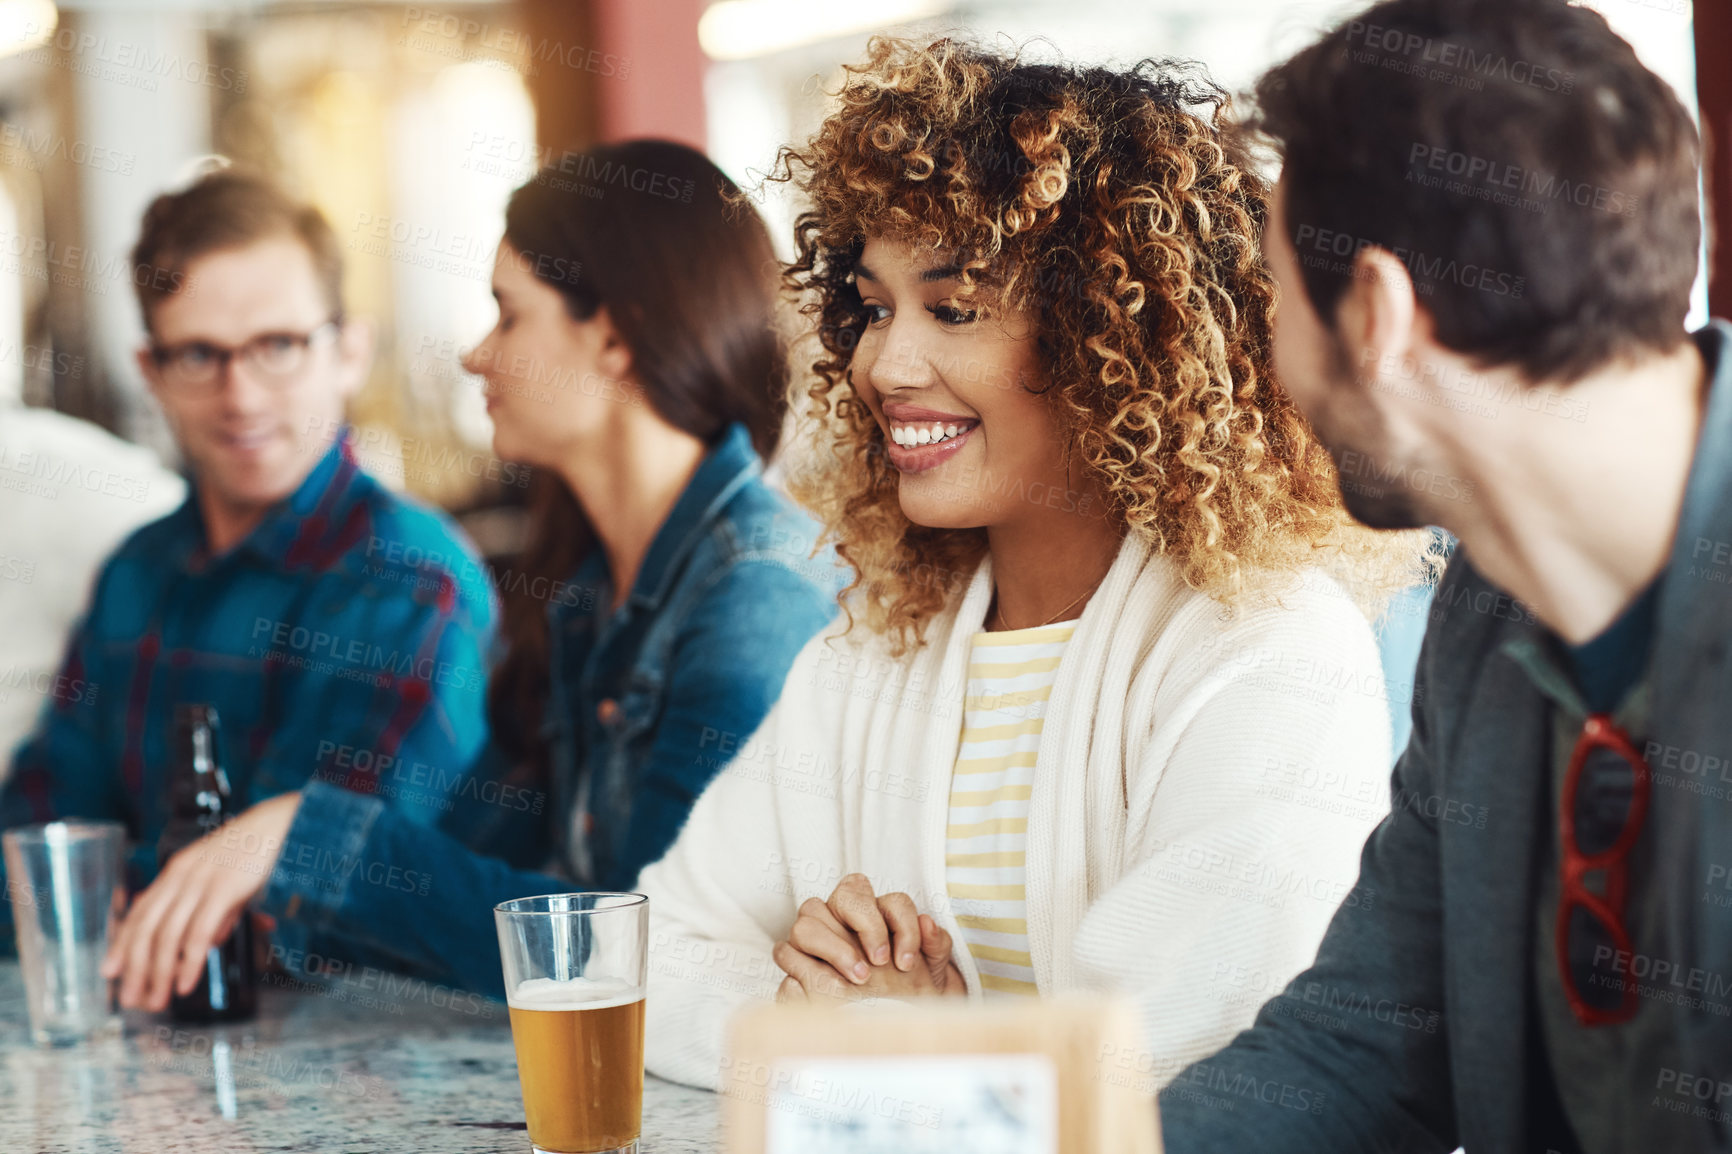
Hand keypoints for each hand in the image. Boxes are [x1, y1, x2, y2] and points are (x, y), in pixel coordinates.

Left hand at [102, 791, 302, 1010]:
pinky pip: (198, 933)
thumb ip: (216, 911)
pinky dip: (188, 963)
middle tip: (129, 999)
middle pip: (147, 928)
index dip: (122, 943)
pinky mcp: (223, 890)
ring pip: (167, 935)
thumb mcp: (227, 879)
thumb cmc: (259, 850)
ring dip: (158, 973)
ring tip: (157, 1000)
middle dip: (134, 968)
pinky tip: (185, 983)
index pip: (140, 912)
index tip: (110, 970)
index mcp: (178, 871)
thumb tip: (208, 942)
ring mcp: (201, 883)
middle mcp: (182, 876)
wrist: (285, 822)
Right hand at [771, 873, 965, 1002]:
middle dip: (865, 925)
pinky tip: (829, 993)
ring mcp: (817, 941)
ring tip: (857, 979)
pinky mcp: (797, 966)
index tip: (906, 962)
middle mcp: (845, 920)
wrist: (893, 1030)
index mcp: (880, 914)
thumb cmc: (912, 996)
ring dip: (833, 946)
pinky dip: (802, 968)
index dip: (900, 925)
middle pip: (843, 895)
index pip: (889, 899)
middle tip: (879, 963)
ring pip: (808, 919)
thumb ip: (937, 945)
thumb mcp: (935, 976)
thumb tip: (928, 922)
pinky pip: (785, 953)